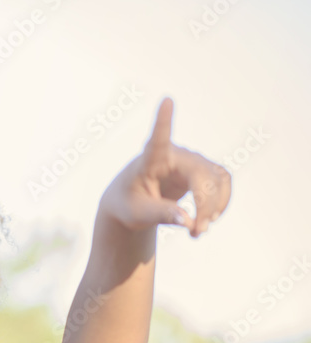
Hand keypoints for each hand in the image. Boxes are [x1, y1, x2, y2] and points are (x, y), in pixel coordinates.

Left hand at [97, 97, 230, 238]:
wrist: (133, 203)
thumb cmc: (128, 204)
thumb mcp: (137, 213)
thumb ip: (160, 214)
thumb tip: (188, 221)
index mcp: (150, 159)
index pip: (157, 138)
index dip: (163, 120)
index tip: (166, 100)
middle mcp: (175, 154)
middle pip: (202, 175)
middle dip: (204, 205)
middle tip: (196, 232)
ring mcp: (193, 160)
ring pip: (217, 180)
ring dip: (213, 208)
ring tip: (197, 232)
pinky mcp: (204, 170)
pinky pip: (223, 183)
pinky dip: (220, 203)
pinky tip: (208, 220)